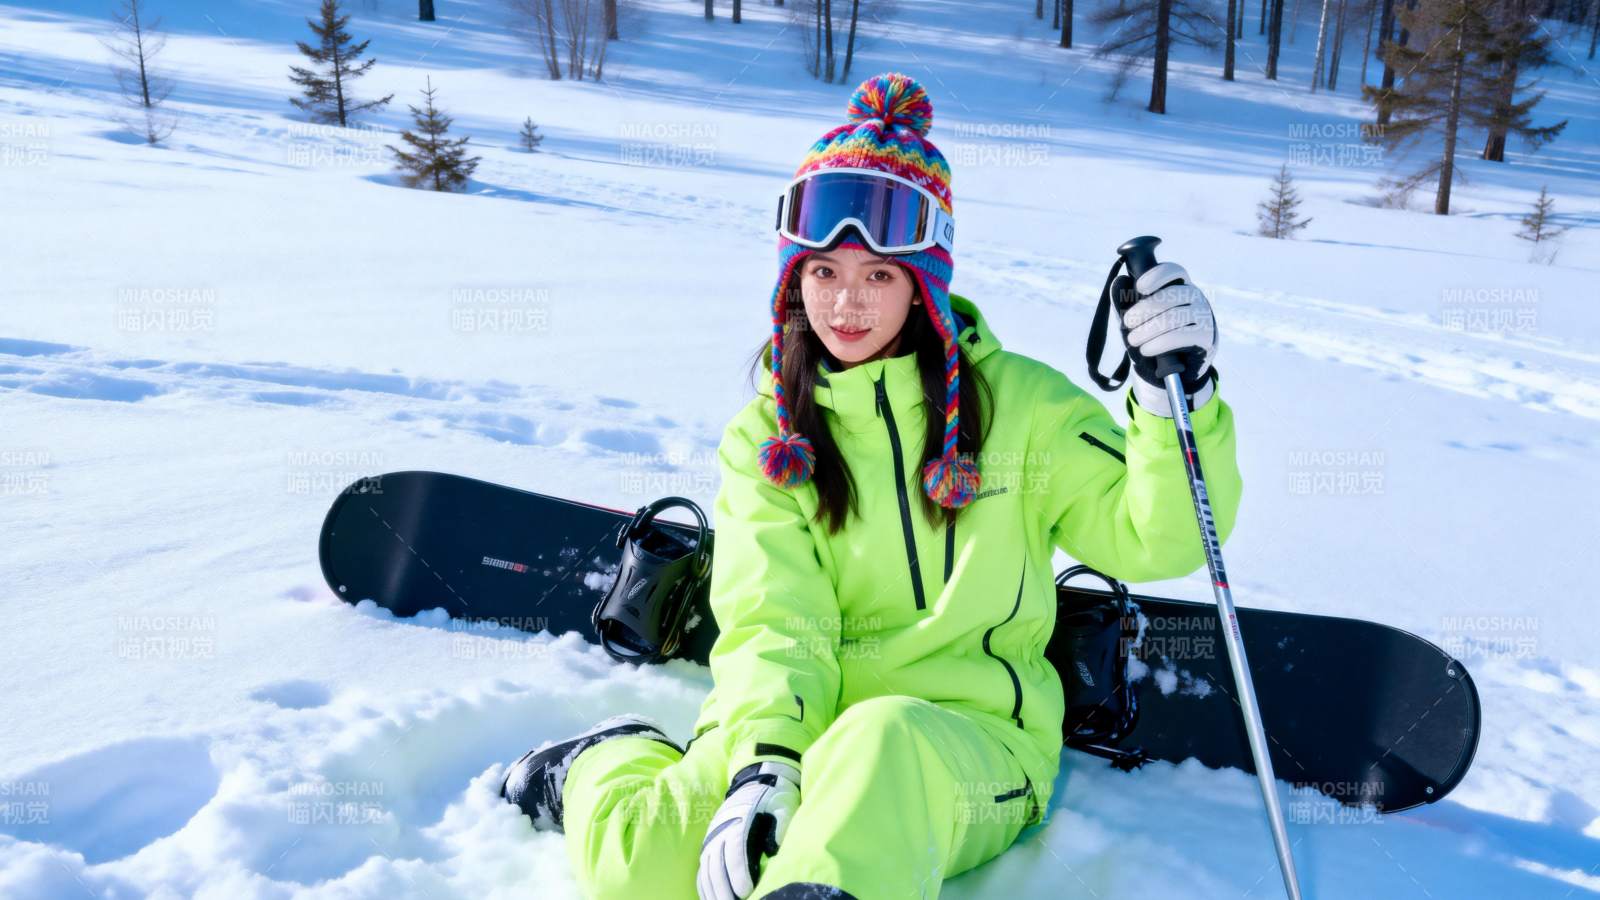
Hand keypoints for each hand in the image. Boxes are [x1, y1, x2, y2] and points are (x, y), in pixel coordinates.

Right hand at [697, 761, 801, 899]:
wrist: (758, 782)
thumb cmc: (775, 800)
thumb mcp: (783, 809)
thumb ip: (779, 829)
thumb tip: (773, 851)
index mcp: (742, 820)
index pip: (737, 851)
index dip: (739, 874)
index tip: (746, 892)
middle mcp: (723, 829)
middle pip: (718, 864)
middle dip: (725, 889)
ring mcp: (713, 836)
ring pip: (708, 868)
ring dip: (713, 890)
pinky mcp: (709, 842)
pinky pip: (702, 867)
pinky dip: (704, 884)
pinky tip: (710, 897)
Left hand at [1119, 261, 1217, 416]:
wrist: (1181, 365)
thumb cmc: (1157, 334)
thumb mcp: (1140, 318)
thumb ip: (1128, 301)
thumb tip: (1119, 281)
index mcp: (1180, 286)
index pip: (1173, 271)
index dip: (1156, 276)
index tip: (1139, 287)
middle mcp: (1195, 297)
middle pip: (1170, 296)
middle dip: (1144, 309)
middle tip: (1127, 323)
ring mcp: (1203, 315)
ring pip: (1174, 317)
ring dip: (1148, 330)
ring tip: (1132, 340)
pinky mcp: (1206, 336)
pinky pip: (1180, 336)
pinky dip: (1159, 344)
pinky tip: (1146, 349)